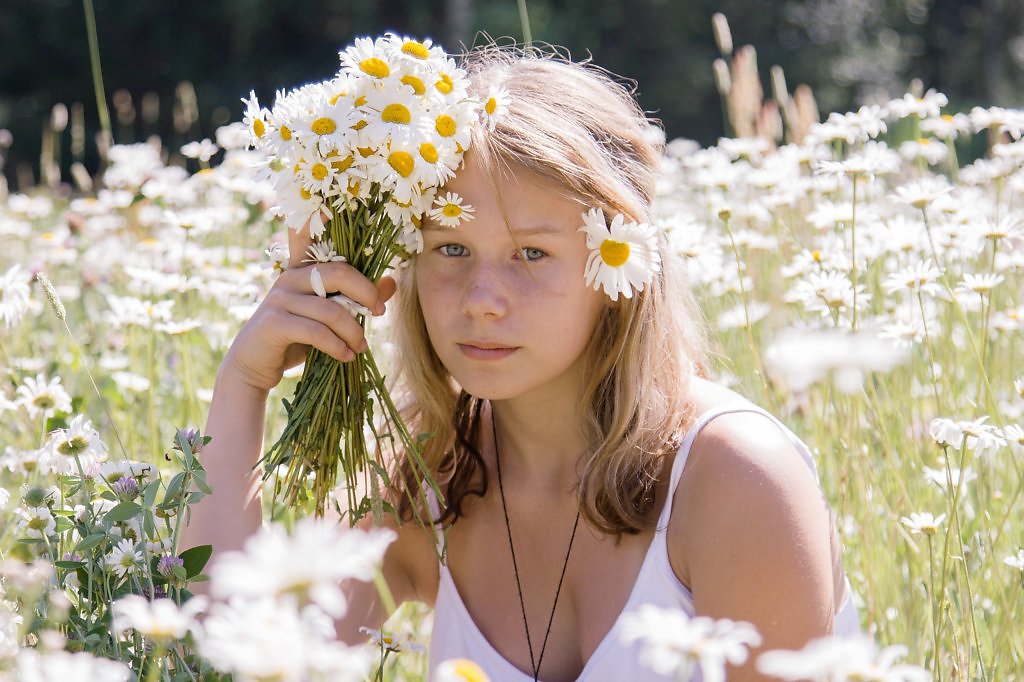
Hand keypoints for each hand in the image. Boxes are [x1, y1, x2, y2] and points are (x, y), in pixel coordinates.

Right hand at [222, 223, 397, 393]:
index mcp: (304, 271)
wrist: (254, 365)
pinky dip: (336, 346)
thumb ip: (356, 298)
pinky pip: (316, 332)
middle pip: (339, 274)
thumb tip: (391, 282)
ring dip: (353, 331)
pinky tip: (346, 356)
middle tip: (379, 313)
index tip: (377, 292)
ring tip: (361, 347)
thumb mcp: (328, 318)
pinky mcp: (274, 323)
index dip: (347, 245)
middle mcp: (290, 278)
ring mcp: (279, 299)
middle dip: (366, 294)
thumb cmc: (295, 338)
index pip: (328, 250)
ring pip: (330, 310)